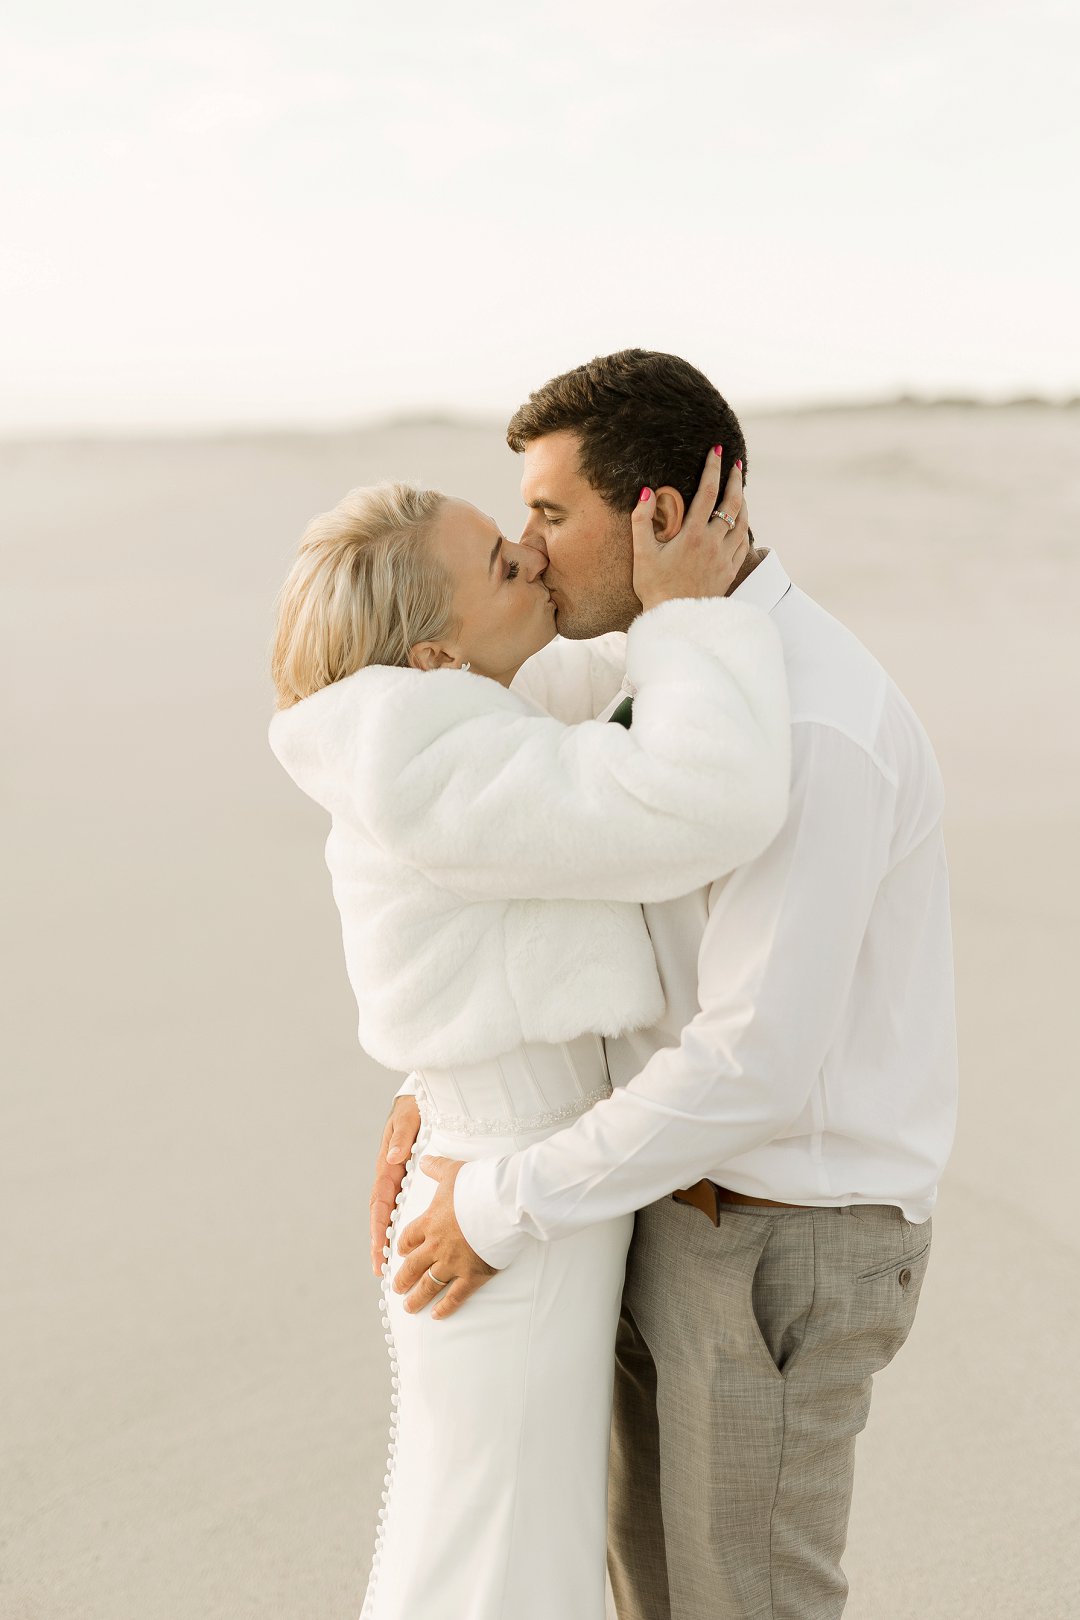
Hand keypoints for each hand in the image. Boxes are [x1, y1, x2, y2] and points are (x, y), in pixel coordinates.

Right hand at [369, 1095, 421, 1275]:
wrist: (419, 1102)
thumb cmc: (414, 1109)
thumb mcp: (408, 1118)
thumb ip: (402, 1137)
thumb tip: (393, 1158)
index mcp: (387, 1166)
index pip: (380, 1202)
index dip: (379, 1227)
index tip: (380, 1248)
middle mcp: (389, 1176)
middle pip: (380, 1215)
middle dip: (378, 1242)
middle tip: (380, 1269)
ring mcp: (397, 1180)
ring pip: (388, 1215)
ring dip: (385, 1239)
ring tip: (387, 1266)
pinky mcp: (406, 1181)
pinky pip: (400, 1208)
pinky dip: (397, 1227)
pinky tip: (402, 1245)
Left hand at [393, 1155, 497, 1318]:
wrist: (502, 1204)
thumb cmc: (477, 1185)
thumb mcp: (453, 1171)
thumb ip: (436, 1167)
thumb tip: (424, 1158)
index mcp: (429, 1222)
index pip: (408, 1239)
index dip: (402, 1247)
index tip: (398, 1254)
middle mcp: (436, 1246)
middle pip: (412, 1266)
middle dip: (402, 1279)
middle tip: (396, 1288)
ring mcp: (453, 1263)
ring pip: (428, 1285)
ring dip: (416, 1298)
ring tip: (408, 1307)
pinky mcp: (472, 1275)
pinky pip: (454, 1297)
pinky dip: (445, 1308)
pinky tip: (436, 1316)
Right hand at [632, 448, 749, 612]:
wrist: (676, 620)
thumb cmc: (655, 587)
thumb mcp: (642, 553)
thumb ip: (642, 520)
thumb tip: (646, 491)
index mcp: (693, 535)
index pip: (707, 491)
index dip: (713, 468)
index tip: (717, 450)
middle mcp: (714, 543)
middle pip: (733, 503)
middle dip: (735, 479)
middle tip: (735, 464)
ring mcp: (725, 558)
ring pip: (742, 522)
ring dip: (742, 502)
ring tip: (739, 489)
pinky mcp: (730, 572)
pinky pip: (743, 543)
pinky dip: (744, 527)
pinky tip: (740, 523)